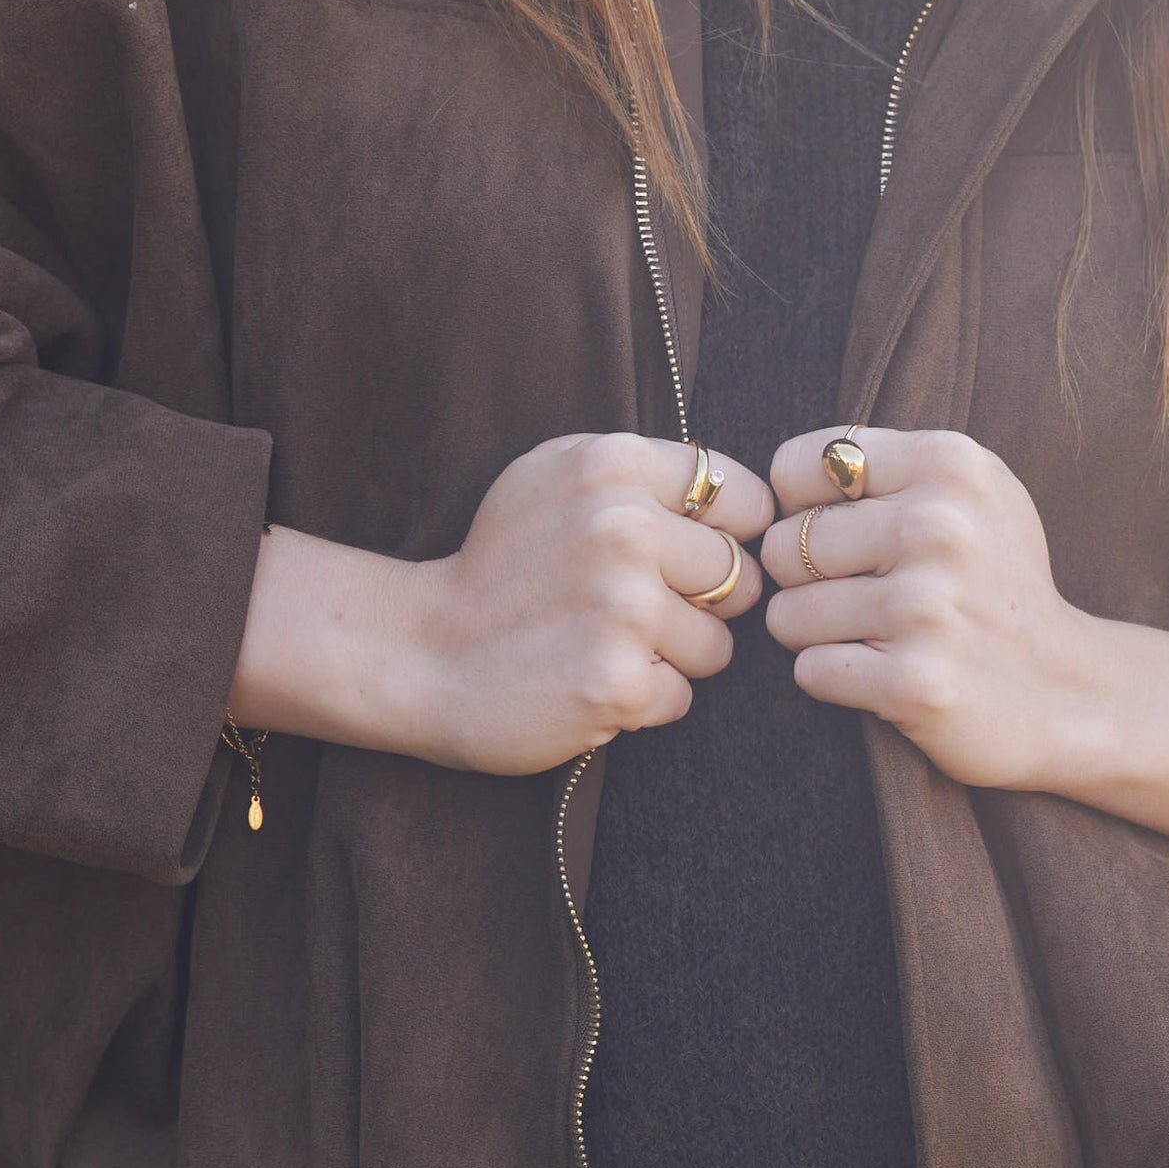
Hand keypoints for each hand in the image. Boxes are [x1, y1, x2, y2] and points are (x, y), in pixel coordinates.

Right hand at [229, 434, 774, 775]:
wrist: (420, 653)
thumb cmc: (498, 568)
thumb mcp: (557, 482)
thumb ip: (644, 477)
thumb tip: (748, 500)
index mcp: (614, 466)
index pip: (748, 501)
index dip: (727, 538)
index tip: (684, 558)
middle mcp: (623, 529)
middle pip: (741, 578)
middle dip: (703, 605)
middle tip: (632, 613)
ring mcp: (623, 610)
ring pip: (717, 646)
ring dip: (673, 659)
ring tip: (604, 647)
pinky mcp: (618, 684)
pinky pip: (682, 697)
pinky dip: (645, 701)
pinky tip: (590, 681)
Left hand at [760, 426, 1100, 790]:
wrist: (1070, 692)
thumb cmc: (999, 588)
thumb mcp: (973, 496)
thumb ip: (889, 467)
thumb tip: (780, 482)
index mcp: (949, 466)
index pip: (796, 470)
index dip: (799, 510)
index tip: (839, 538)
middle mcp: (938, 528)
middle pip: (782, 548)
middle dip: (802, 582)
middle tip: (857, 600)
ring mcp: (925, 608)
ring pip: (787, 615)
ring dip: (815, 637)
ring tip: (874, 638)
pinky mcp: (912, 682)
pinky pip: (811, 672)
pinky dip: (833, 680)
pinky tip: (883, 674)